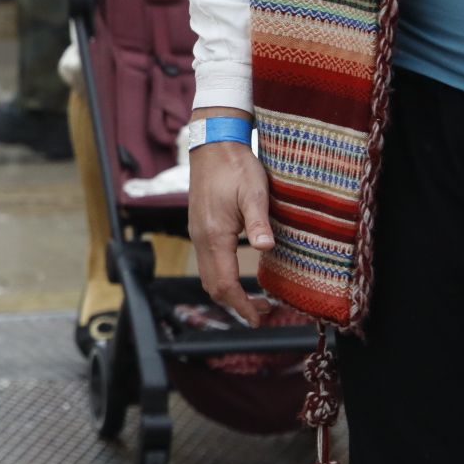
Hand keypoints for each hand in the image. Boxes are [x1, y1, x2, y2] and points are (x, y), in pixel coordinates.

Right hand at [187, 107, 274, 325]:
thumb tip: (265, 247)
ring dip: (228, 292)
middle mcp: (201, 239)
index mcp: (215, 235)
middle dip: (235, 305)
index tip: (259, 318)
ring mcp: (197, 234)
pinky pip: (207, 263)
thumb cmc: (235, 166)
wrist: (213, 145)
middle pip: (212, 286)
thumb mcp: (255, 192)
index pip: (224, 283)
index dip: (242, 305)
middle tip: (262, 313)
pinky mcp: (200, 228)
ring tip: (253, 299)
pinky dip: (221, 277)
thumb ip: (258, 222)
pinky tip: (239, 274)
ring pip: (208, 276)